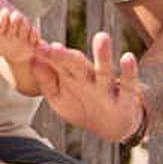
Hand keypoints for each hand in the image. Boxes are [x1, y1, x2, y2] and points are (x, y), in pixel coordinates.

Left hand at [0, 10, 143, 143]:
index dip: (48, 57)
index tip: (35, 47)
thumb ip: (46, 81)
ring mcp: (108, 87)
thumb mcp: (59, 98)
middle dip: (66, 56)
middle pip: (77, 65)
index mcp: (72, 78)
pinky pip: (129, 84)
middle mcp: (89, 79)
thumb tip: (33, 61)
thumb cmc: (81, 107)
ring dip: (103, 55)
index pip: (58, 64)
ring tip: (101, 36)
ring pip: (104, 70)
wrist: (111, 126)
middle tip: (54, 46)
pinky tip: (128, 57)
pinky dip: (129, 72)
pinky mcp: (127, 97)